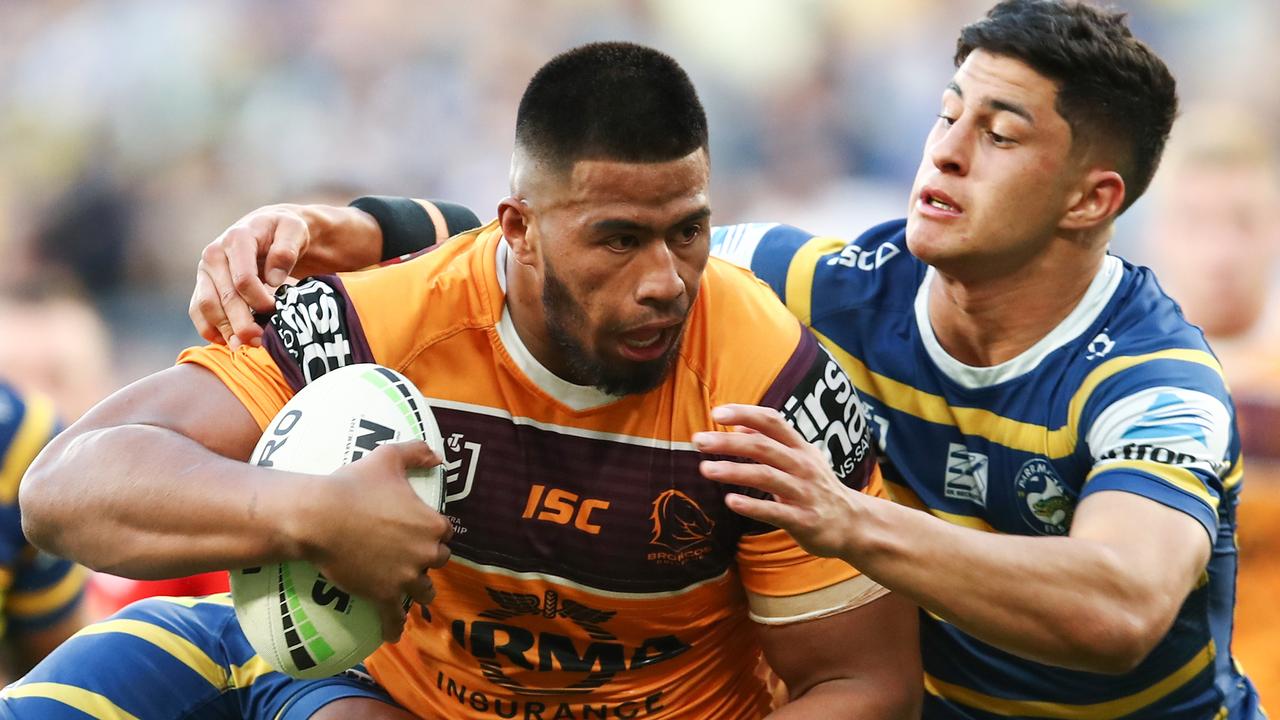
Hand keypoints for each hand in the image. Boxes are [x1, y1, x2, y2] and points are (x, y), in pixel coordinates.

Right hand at [190, 205, 310, 349]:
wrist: (268, 229)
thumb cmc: (284, 231)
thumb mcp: (294, 231)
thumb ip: (287, 250)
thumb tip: (274, 279)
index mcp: (237, 239)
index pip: (243, 279)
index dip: (260, 301)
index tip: (277, 311)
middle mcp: (214, 254)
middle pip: (224, 297)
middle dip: (243, 323)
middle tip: (262, 341)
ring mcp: (205, 271)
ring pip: (207, 307)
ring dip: (226, 330)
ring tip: (247, 345)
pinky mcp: (202, 284)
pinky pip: (197, 311)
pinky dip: (209, 330)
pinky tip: (229, 342)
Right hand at [297, 441, 453, 641]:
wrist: (320, 517)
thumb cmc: (354, 485)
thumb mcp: (388, 458)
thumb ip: (417, 452)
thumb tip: (439, 455)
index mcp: (431, 524)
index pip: (446, 532)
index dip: (434, 532)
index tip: (424, 532)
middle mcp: (425, 553)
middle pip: (438, 561)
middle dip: (427, 559)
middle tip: (411, 556)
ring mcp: (405, 578)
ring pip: (425, 591)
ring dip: (419, 589)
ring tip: (410, 590)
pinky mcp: (384, 596)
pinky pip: (395, 617)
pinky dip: (394, 625)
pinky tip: (393, 632)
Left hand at [693, 404, 863, 558]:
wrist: (854, 524)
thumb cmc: (819, 487)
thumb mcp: (801, 458)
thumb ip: (772, 441)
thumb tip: (740, 426)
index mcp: (801, 447)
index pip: (772, 421)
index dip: (745, 413)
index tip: (716, 413)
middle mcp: (803, 466)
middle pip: (763, 447)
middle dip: (729, 442)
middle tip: (698, 440)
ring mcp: (805, 493)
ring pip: (766, 477)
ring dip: (734, 471)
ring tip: (705, 469)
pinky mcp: (805, 520)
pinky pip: (776, 512)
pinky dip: (752, 506)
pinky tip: (730, 501)